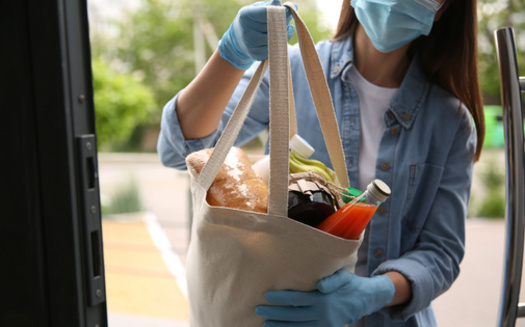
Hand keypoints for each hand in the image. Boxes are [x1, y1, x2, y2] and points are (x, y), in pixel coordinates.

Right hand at [218, 0, 295, 69]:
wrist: (238, 39)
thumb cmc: (253, 20)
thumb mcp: (259, 9)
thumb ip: (273, 7)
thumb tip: (294, 6)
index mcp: (246, 15)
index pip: (267, 13)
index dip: (280, 11)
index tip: (288, 10)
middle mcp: (246, 30)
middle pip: (272, 26)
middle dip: (284, 22)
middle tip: (288, 18)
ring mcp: (250, 44)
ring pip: (274, 39)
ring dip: (284, 33)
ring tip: (285, 28)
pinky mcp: (255, 55)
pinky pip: (273, 49)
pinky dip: (281, 43)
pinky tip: (282, 37)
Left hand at [255, 270, 394, 325]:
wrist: (364, 300)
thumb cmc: (349, 284)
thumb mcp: (343, 277)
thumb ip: (332, 280)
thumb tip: (320, 286)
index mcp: (323, 300)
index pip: (296, 300)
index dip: (280, 298)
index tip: (266, 295)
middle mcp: (322, 315)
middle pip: (293, 315)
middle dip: (274, 313)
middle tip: (258, 309)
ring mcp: (324, 325)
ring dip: (280, 326)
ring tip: (265, 323)